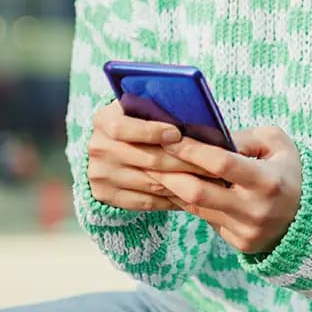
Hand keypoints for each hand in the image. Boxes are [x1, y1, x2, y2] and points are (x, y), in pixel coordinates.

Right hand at [86, 100, 211, 211]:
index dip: (151, 131)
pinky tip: (191, 194)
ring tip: (209, 181)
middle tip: (213, 164)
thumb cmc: (137, 123)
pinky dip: (171, 199)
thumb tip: (192, 118)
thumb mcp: (139, 110)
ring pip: (151, 183)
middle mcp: (98, 148)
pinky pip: (147, 202)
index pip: (122, 128)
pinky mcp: (106, 195)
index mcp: (103, 121)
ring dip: (184, 183)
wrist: (109, 149)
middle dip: (184, 162)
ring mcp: (100, 174)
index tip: (178, 134)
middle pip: (146, 159)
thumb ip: (158, 111)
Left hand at [145, 126, 303, 254]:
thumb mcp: (277, 145)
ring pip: (196, 207)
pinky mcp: (240, 244)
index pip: (221, 164)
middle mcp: (256, 210)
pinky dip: (189, 203)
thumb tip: (206, 134)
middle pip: (198, 192)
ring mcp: (247, 231)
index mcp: (268, 182)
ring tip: (153, 169)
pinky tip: (175, 187)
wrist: (309, 218)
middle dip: (169, 173)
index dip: (191, 149)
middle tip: (147, 157)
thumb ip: (244, 137)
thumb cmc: (287, 171)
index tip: (168, 136)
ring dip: (172, 188)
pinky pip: (205, 220)